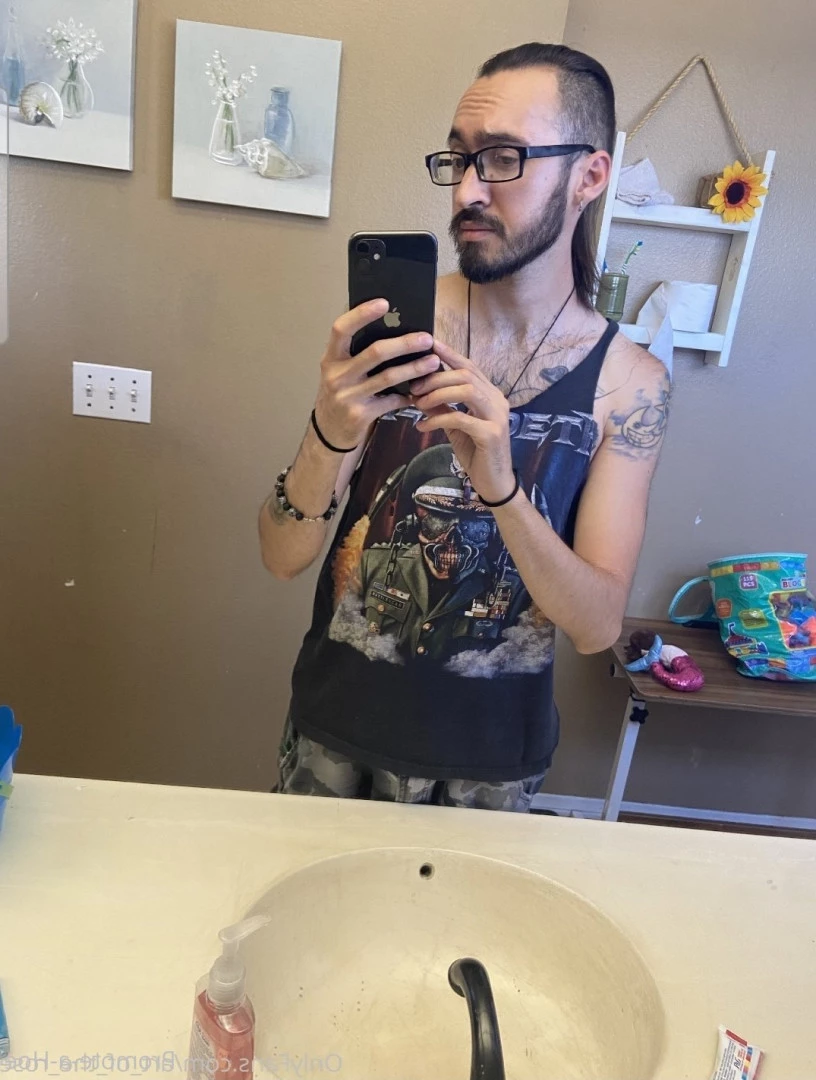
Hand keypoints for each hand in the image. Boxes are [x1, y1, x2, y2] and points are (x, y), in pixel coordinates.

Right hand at [313, 299, 440, 448]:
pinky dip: (408, 395)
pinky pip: (391, 401)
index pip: (341, 329)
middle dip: (405, 344)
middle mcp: (337, 375)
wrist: (329, 430)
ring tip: (434, 362)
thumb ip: (356, 351)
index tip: (384, 303)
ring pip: (388, 377)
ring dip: (415, 368)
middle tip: (426, 338)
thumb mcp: (340, 369)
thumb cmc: (342, 391)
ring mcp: (348, 396)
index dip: (361, 314)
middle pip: (375, 353)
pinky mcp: (360, 414)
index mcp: (331, 358)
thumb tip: (389, 324)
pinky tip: (421, 392)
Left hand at [409, 339, 515, 504]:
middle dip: (435, 377)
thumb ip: (442, 406)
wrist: (494, 483)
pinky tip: (422, 426)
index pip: (469, 366)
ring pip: (466, 390)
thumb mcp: (455, 426)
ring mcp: (497, 416)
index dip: (449, 353)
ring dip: (436, 394)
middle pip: (465, 374)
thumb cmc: (476, 453)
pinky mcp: (491, 434)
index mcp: (490, 394)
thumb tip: (421, 391)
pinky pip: (460, 418)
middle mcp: (498, 400)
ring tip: (417, 404)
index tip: (428, 343)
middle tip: (413, 388)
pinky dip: (437, 419)